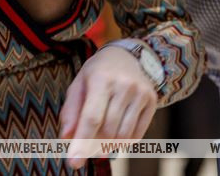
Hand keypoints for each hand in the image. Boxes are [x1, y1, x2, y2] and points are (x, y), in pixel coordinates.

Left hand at [59, 45, 158, 169]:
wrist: (127, 56)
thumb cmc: (98, 73)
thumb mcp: (79, 85)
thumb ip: (71, 112)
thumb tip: (67, 139)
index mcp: (102, 79)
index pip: (92, 117)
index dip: (82, 142)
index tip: (74, 163)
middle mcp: (125, 85)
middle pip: (108, 129)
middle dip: (93, 147)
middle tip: (85, 152)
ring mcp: (141, 92)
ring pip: (123, 134)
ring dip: (108, 147)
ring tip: (99, 147)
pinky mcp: (152, 100)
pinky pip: (138, 133)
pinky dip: (124, 143)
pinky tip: (115, 140)